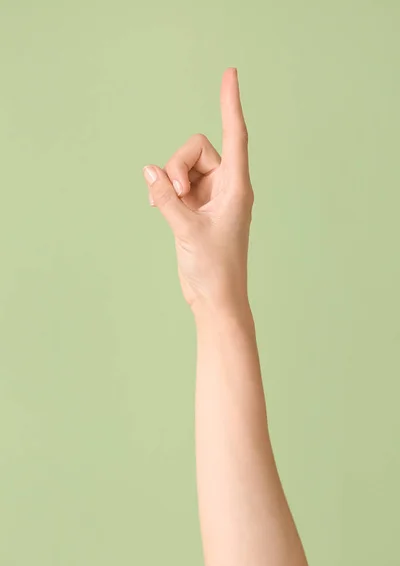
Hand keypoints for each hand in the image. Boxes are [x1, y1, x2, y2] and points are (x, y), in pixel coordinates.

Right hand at [142, 68, 253, 317]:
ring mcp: (210, 197)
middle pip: (198, 149)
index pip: (235, 136)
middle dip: (178, 166)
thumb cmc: (214, 269)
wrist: (215, 299)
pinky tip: (156, 206)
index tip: (230, 73)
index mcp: (236, 187)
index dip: (231, 103)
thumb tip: (148, 171)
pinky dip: (164, 191)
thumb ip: (166, 198)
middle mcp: (226, 187)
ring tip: (165, 207)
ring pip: (183, 166)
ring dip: (169, 181)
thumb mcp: (186, 230)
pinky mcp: (195, 208)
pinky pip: (175, 184)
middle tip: (173, 194)